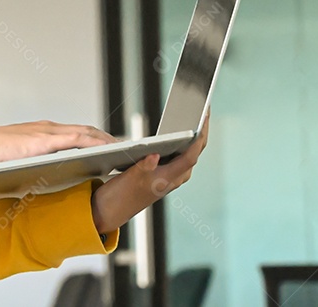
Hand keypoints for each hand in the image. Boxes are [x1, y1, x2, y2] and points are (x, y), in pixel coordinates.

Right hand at [0, 120, 117, 169]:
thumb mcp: (19, 165)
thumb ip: (34, 170)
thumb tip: (43, 187)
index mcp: (41, 134)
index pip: (75, 134)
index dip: (94, 140)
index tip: (109, 148)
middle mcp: (48, 129)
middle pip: (87, 131)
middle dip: (107, 140)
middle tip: (127, 150)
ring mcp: (48, 132)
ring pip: (88, 133)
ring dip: (109, 141)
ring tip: (126, 151)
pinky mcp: (47, 139)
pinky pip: (81, 139)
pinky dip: (98, 143)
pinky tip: (110, 151)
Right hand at [90, 112, 209, 233]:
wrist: (113, 209)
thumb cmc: (122, 195)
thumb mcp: (130, 178)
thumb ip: (143, 166)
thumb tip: (154, 155)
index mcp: (170, 178)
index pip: (192, 153)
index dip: (199, 134)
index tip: (203, 116)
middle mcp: (176, 177)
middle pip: (196, 149)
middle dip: (201, 128)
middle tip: (204, 107)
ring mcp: (172, 175)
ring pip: (189, 151)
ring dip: (193, 133)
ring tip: (195, 113)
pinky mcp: (165, 173)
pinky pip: (180, 153)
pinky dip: (182, 139)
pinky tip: (178, 126)